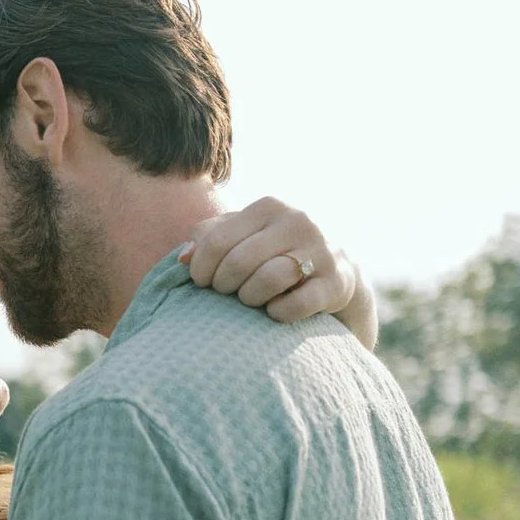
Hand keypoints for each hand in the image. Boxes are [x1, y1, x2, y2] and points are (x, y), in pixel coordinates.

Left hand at [181, 197, 360, 325]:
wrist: (334, 270)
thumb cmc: (273, 252)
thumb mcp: (242, 236)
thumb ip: (209, 239)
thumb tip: (184, 257)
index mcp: (270, 206)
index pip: (217, 240)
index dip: (201, 268)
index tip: (202, 281)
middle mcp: (298, 221)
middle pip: (240, 261)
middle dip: (224, 285)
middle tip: (225, 292)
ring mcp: (321, 251)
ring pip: (269, 278)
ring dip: (250, 297)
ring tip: (249, 300)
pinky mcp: (336, 282)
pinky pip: (296, 304)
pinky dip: (278, 312)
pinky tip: (274, 310)